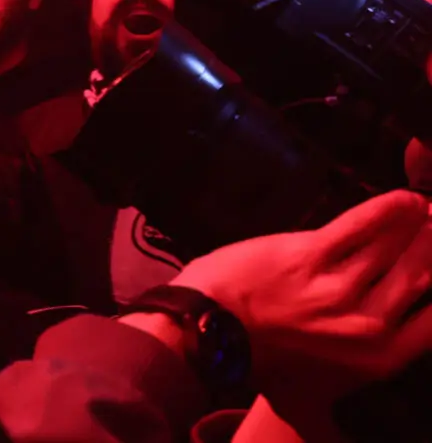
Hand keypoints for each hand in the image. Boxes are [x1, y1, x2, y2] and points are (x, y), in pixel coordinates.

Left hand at [164, 191, 431, 440]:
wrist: (208, 334)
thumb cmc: (258, 368)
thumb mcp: (311, 403)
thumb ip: (340, 422)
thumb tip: (350, 442)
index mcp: (378, 358)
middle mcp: (367, 323)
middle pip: (423, 276)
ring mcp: (339, 287)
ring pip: (397, 248)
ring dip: (419, 226)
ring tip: (429, 212)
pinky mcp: (309, 255)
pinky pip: (359, 226)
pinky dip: (386, 210)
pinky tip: (406, 199)